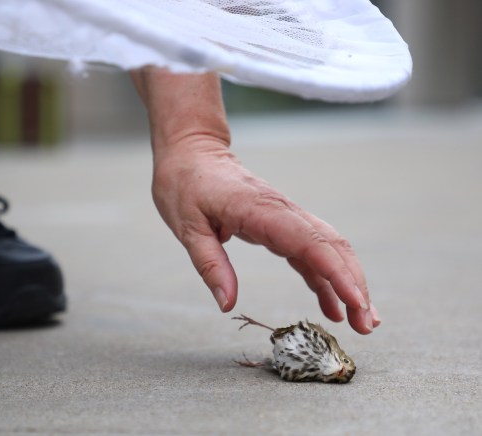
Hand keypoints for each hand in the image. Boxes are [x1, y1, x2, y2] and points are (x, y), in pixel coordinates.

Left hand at [130, 67, 379, 333]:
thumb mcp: (187, 228)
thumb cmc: (185, 186)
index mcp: (259, 211)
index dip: (335, 273)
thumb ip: (210, 265)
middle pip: (331, 246)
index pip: (308, 243)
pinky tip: (332, 305)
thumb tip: (227, 304)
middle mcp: (282, 211)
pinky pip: (311, 251)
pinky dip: (326, 278)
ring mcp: (285, 216)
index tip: (355, 303)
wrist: (192, 153)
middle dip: (354, 284)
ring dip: (349, 282)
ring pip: (329, 248)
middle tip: (366, 325)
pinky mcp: (281, 223)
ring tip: (362, 321)